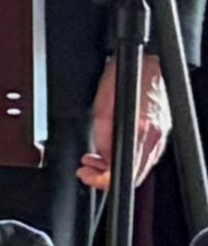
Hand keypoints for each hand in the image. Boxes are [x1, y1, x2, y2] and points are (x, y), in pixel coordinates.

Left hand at [84, 52, 172, 192]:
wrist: (149, 65)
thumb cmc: (126, 78)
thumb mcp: (102, 104)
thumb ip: (103, 132)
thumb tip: (99, 153)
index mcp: (139, 131)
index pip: (124, 171)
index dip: (103, 179)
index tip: (87, 175)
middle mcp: (152, 137)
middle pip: (131, 173)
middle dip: (104, 175)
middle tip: (85, 169)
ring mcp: (158, 137)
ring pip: (137, 166)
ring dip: (112, 166)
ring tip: (93, 160)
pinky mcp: (158, 133)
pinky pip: (142, 155)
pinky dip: (125, 157)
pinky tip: (111, 151)